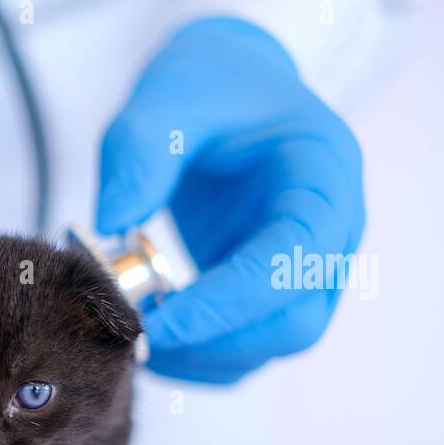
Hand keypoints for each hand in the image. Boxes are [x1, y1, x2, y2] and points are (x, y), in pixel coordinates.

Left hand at [97, 18, 364, 382]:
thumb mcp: (165, 97)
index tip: (153, 324)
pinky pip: (249, 349)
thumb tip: (112, 223)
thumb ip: (138, 153)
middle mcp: (331, 233)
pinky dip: (200, 358)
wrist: (229, 86)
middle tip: (131, 334)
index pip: (291, 263)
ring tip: (131, 334)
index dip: (224, 305)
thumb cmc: (207, 86)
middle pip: (295, 323)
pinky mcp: (275, 293)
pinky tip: (148, 337)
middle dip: (212, 342)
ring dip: (202, 357)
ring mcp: (309, 270)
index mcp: (323, 178)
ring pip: (273, 346)